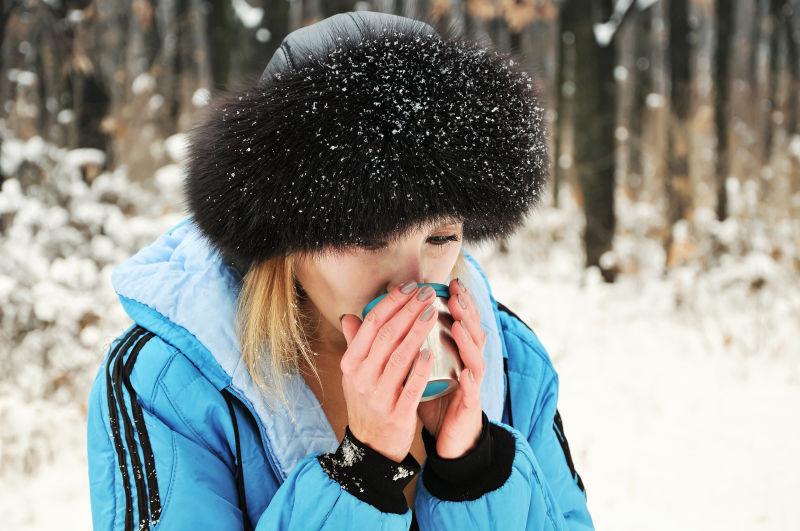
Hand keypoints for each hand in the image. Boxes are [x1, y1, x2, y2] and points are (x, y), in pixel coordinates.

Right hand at [339, 281, 438, 461]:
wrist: (371, 446)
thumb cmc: (367, 402)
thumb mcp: (354, 375)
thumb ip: (355, 344)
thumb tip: (350, 317)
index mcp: (351, 364)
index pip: (370, 325)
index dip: (391, 303)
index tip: (410, 287)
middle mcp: (361, 378)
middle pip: (386, 336)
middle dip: (408, 311)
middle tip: (427, 293)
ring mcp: (378, 396)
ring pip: (399, 357)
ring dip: (417, 332)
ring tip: (432, 313)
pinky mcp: (396, 414)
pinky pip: (410, 387)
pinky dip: (420, 369)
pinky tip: (431, 353)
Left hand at [417, 277, 485, 458]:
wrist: (448, 436)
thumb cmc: (431, 398)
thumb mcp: (414, 369)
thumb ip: (400, 346)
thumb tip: (374, 324)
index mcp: (455, 351)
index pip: (460, 320)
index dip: (457, 302)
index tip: (448, 283)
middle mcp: (467, 362)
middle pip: (473, 331)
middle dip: (466, 311)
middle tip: (456, 294)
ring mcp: (471, 383)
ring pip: (476, 356)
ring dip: (468, 339)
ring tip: (458, 323)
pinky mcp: (470, 404)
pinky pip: (472, 390)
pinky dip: (469, 378)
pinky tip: (464, 371)